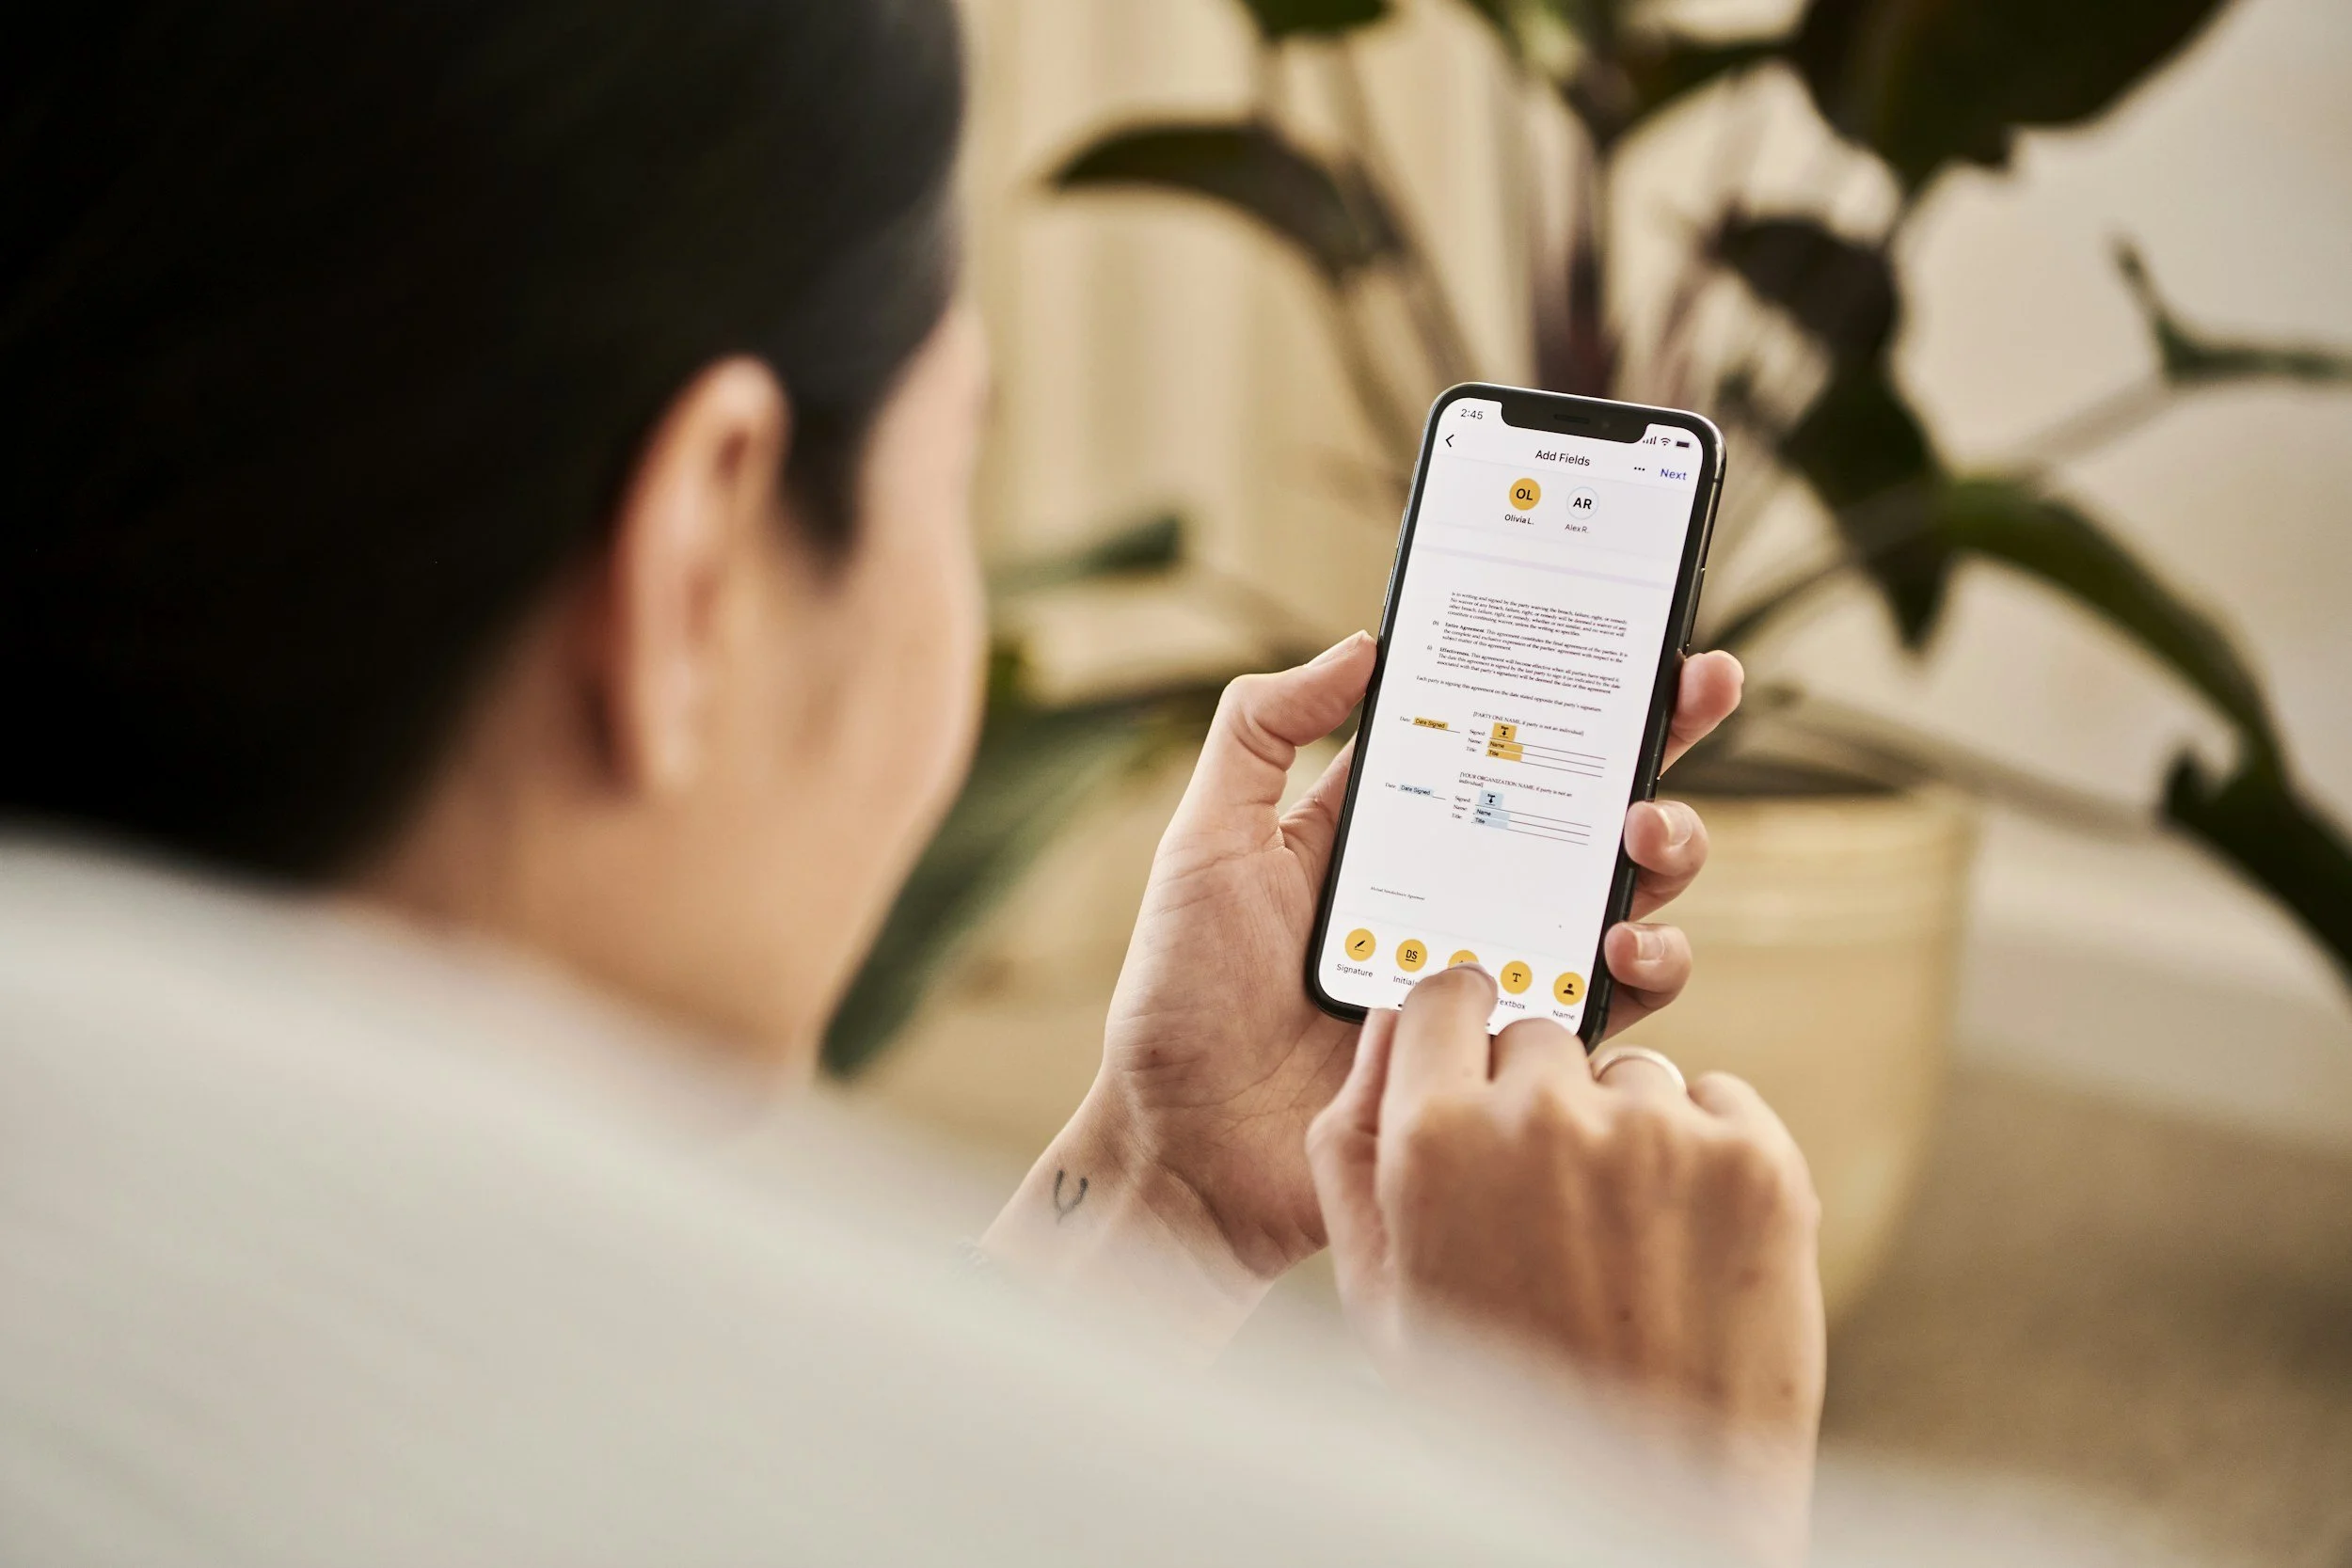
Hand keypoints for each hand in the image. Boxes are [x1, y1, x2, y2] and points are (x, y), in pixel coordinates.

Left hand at [979, 636, 1742, 1349]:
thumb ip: (1261, 733)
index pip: (1501, 739)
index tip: (1634, 633)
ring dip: (1662, 851)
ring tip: (1645, 834)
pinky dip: (1642, 967)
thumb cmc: (1183, 999)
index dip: (1570, 685)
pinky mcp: (1517, 1052)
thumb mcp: (1206, 843)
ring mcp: (1497, 972)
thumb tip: (1361, 645)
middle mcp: (1462, 893)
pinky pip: (1611, 1004)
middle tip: (1691, 697)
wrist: (1190, 1151)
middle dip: (1657, 742)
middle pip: (1586, 804)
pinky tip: (1621, 946)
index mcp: (1396, 833)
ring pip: (1620, 894)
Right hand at [1307, 964, 1823, 1560]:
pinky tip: (1686, 1244)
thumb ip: (1352, 1148)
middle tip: (1551, 1203)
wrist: (1656, 1504)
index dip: (1463, 1028)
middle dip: (1541, 1098)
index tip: (1480, 1058)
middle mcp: (1545, 1117)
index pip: (1446, 995)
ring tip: (1624, 1247)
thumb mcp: (1382, 1293)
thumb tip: (1385, 1026)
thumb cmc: (1504, 1404)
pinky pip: (1718, 1101)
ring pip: (1633, 1074)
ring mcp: (1660, 1133)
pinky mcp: (1756, 1158)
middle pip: (1540, 1036)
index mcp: (1434, 1141)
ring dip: (1627, 1131)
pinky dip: (1708, 1153)